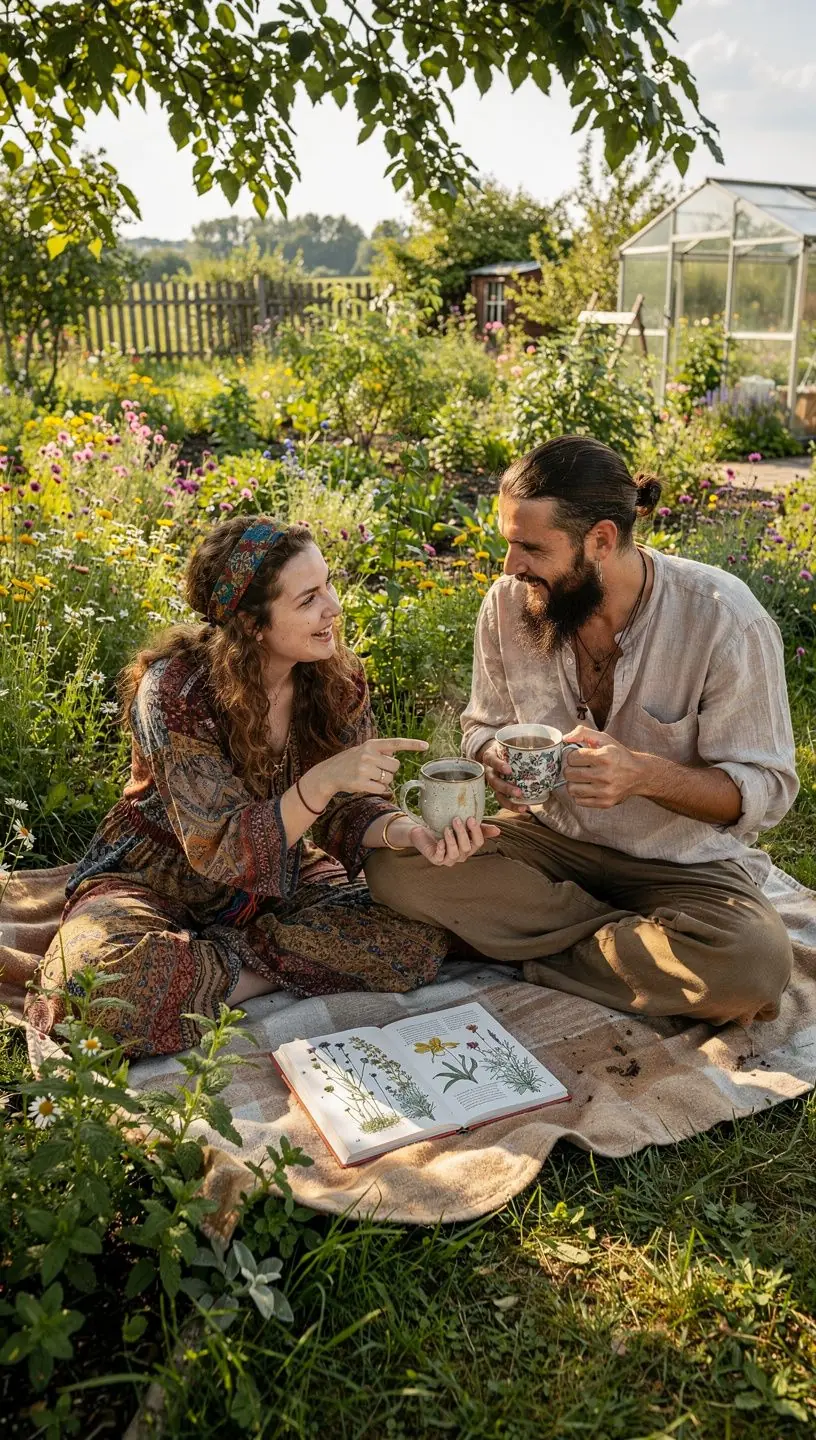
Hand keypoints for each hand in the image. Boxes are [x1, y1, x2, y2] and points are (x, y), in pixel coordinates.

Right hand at [301, 737, 427, 809]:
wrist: (329, 773)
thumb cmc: (350, 762)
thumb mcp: (364, 750)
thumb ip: (381, 751)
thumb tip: (396, 754)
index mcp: (372, 744)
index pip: (396, 743)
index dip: (412, 744)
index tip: (426, 745)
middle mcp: (368, 754)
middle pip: (395, 766)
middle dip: (389, 770)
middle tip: (375, 770)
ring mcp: (364, 769)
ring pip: (389, 778)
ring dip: (383, 781)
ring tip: (369, 777)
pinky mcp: (361, 783)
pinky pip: (381, 789)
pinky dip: (377, 789)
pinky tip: (366, 785)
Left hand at [389, 813, 500, 865]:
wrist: (422, 831)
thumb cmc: (443, 827)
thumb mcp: (461, 825)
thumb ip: (478, 827)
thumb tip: (498, 830)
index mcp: (469, 847)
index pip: (478, 843)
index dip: (476, 832)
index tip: (471, 818)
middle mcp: (460, 855)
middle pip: (466, 847)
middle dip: (462, 833)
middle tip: (456, 819)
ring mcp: (448, 859)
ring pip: (454, 853)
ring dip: (451, 840)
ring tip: (447, 828)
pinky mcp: (435, 859)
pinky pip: (440, 857)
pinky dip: (441, 849)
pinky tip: (439, 841)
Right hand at [477, 740, 529, 811]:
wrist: (496, 753)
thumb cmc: (507, 747)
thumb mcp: (510, 741)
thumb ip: (527, 741)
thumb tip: (556, 741)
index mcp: (491, 756)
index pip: (491, 760)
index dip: (498, 765)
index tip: (508, 770)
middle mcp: (490, 771)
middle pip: (494, 781)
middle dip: (506, 788)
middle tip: (519, 792)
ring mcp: (493, 782)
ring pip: (497, 794)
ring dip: (510, 802)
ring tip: (524, 806)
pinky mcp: (498, 791)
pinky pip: (503, 801)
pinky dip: (513, 806)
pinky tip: (525, 808)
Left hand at [561, 725, 643, 808]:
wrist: (638, 774)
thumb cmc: (618, 755)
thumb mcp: (603, 739)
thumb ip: (582, 733)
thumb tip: (565, 738)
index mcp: (605, 756)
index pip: (572, 757)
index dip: (572, 756)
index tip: (579, 757)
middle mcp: (605, 775)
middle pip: (569, 774)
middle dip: (571, 769)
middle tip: (578, 767)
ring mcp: (605, 791)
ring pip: (571, 789)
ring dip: (573, 783)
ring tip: (582, 778)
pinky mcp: (605, 802)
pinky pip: (579, 801)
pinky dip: (579, 794)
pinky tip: (587, 787)